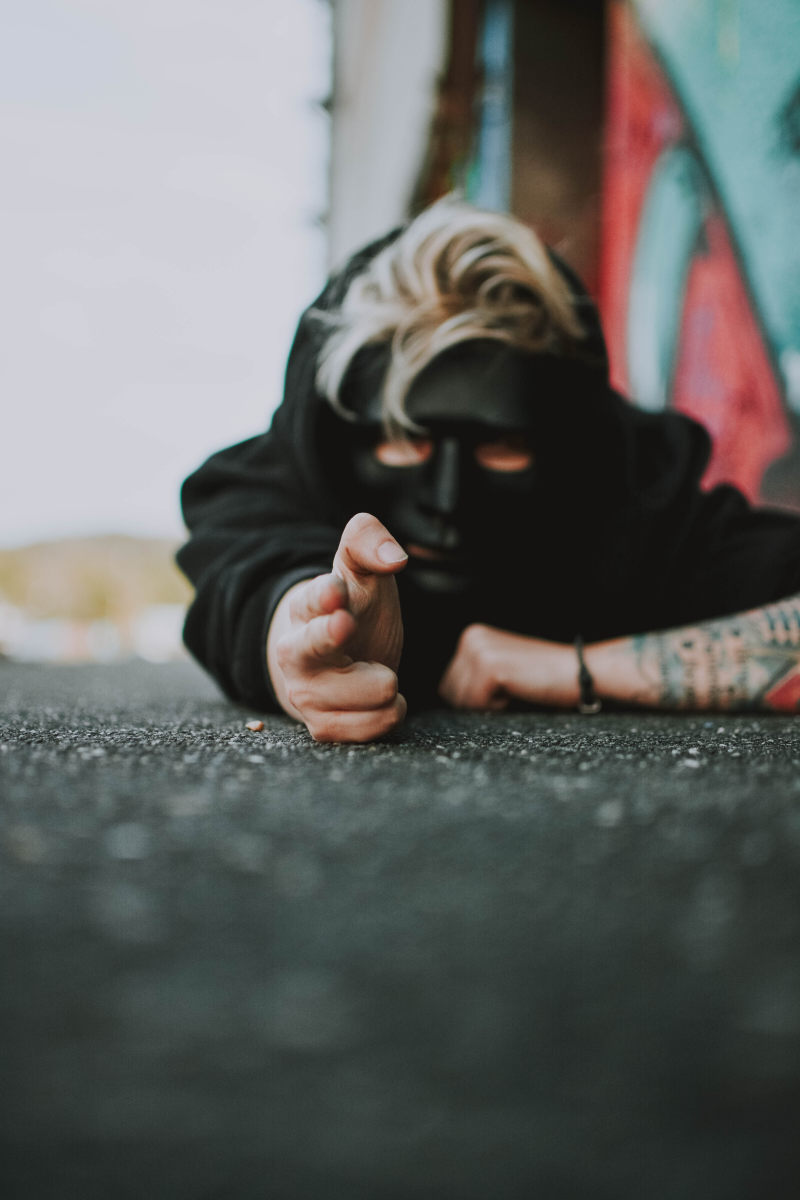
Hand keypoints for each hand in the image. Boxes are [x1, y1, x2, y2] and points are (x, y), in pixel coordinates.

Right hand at [268, 513, 407, 741]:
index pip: (312, 599)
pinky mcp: (322, 726)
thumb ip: (370, 543)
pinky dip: (386, 717)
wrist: (340, 660)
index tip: (336, 590)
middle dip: (325, 635)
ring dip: (384, 685)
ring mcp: (305, 691)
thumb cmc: (356, 610)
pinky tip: (385, 702)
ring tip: (381, 675)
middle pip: (307, 646)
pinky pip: (365, 728)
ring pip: (358, 694)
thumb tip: (395, 557)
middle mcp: (297, 650)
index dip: (325, 595)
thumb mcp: (363, 571)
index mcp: (307, 607)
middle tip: (344, 625)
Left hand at [438, 624, 579, 709]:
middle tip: (512, 690)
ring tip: (516, 688)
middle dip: (478, 703)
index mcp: (472, 636)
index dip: (476, 699)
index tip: (505, 688)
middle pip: (451, 693)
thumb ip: (473, 675)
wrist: (578, 673)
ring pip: (463, 701)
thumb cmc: (543, 678)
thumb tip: (446, 696)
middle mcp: (471, 638)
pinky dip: (498, 708)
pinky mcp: (490, 667)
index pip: (450, 685)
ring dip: (489, 706)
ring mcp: (479, 650)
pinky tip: (519, 690)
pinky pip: (477, 705)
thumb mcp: (501, 670)